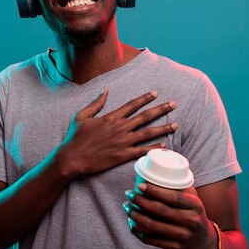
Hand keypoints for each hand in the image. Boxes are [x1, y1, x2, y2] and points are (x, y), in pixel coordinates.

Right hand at [56, 88, 178, 176]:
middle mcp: (120, 128)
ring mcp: (123, 142)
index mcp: (111, 117)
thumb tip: (106, 90)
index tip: (156, 93)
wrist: (73, 158)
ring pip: (147, 133)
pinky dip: (154, 148)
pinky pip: (142, 151)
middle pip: (145, 116)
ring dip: (163, 128)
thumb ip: (96, 103)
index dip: (145, 98)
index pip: (132, 105)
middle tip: (174, 104)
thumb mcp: (82, 116)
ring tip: (176, 124)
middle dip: (161, 109)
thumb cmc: (75, 138)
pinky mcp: (123, 156)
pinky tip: (164, 145)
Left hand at [123, 183, 217, 248]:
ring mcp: (184, 235)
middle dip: (140, 201)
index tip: (139, 186)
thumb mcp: (194, 201)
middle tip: (129, 194)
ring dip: (136, 216)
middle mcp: (191, 220)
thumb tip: (157, 173)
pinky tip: (132, 225)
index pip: (173, 196)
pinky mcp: (177, 248)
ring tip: (127, 208)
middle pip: (159, 210)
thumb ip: (181, 188)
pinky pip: (153, 240)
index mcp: (195, 205)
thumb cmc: (194, 216)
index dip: (154, 191)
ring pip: (153, 225)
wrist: (206, 244)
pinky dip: (139, 232)